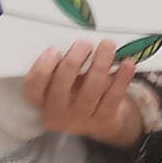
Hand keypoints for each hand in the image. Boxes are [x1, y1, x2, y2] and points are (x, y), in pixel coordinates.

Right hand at [24, 40, 145, 147]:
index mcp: (42, 101)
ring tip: (107, 45)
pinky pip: (113, 97)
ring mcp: (81, 120)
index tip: (55, 49)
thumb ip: (63, 66)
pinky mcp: (104, 120)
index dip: (43, 66)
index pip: (34, 85)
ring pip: (90, 89)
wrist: (100, 120)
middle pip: (62, 85)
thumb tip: (76, 42)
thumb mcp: (64, 82)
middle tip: (85, 43)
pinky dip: (121, 78)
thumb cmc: (77, 91)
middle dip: (74, 61)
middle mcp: (58, 113)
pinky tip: (127, 63)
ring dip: (100, 64)